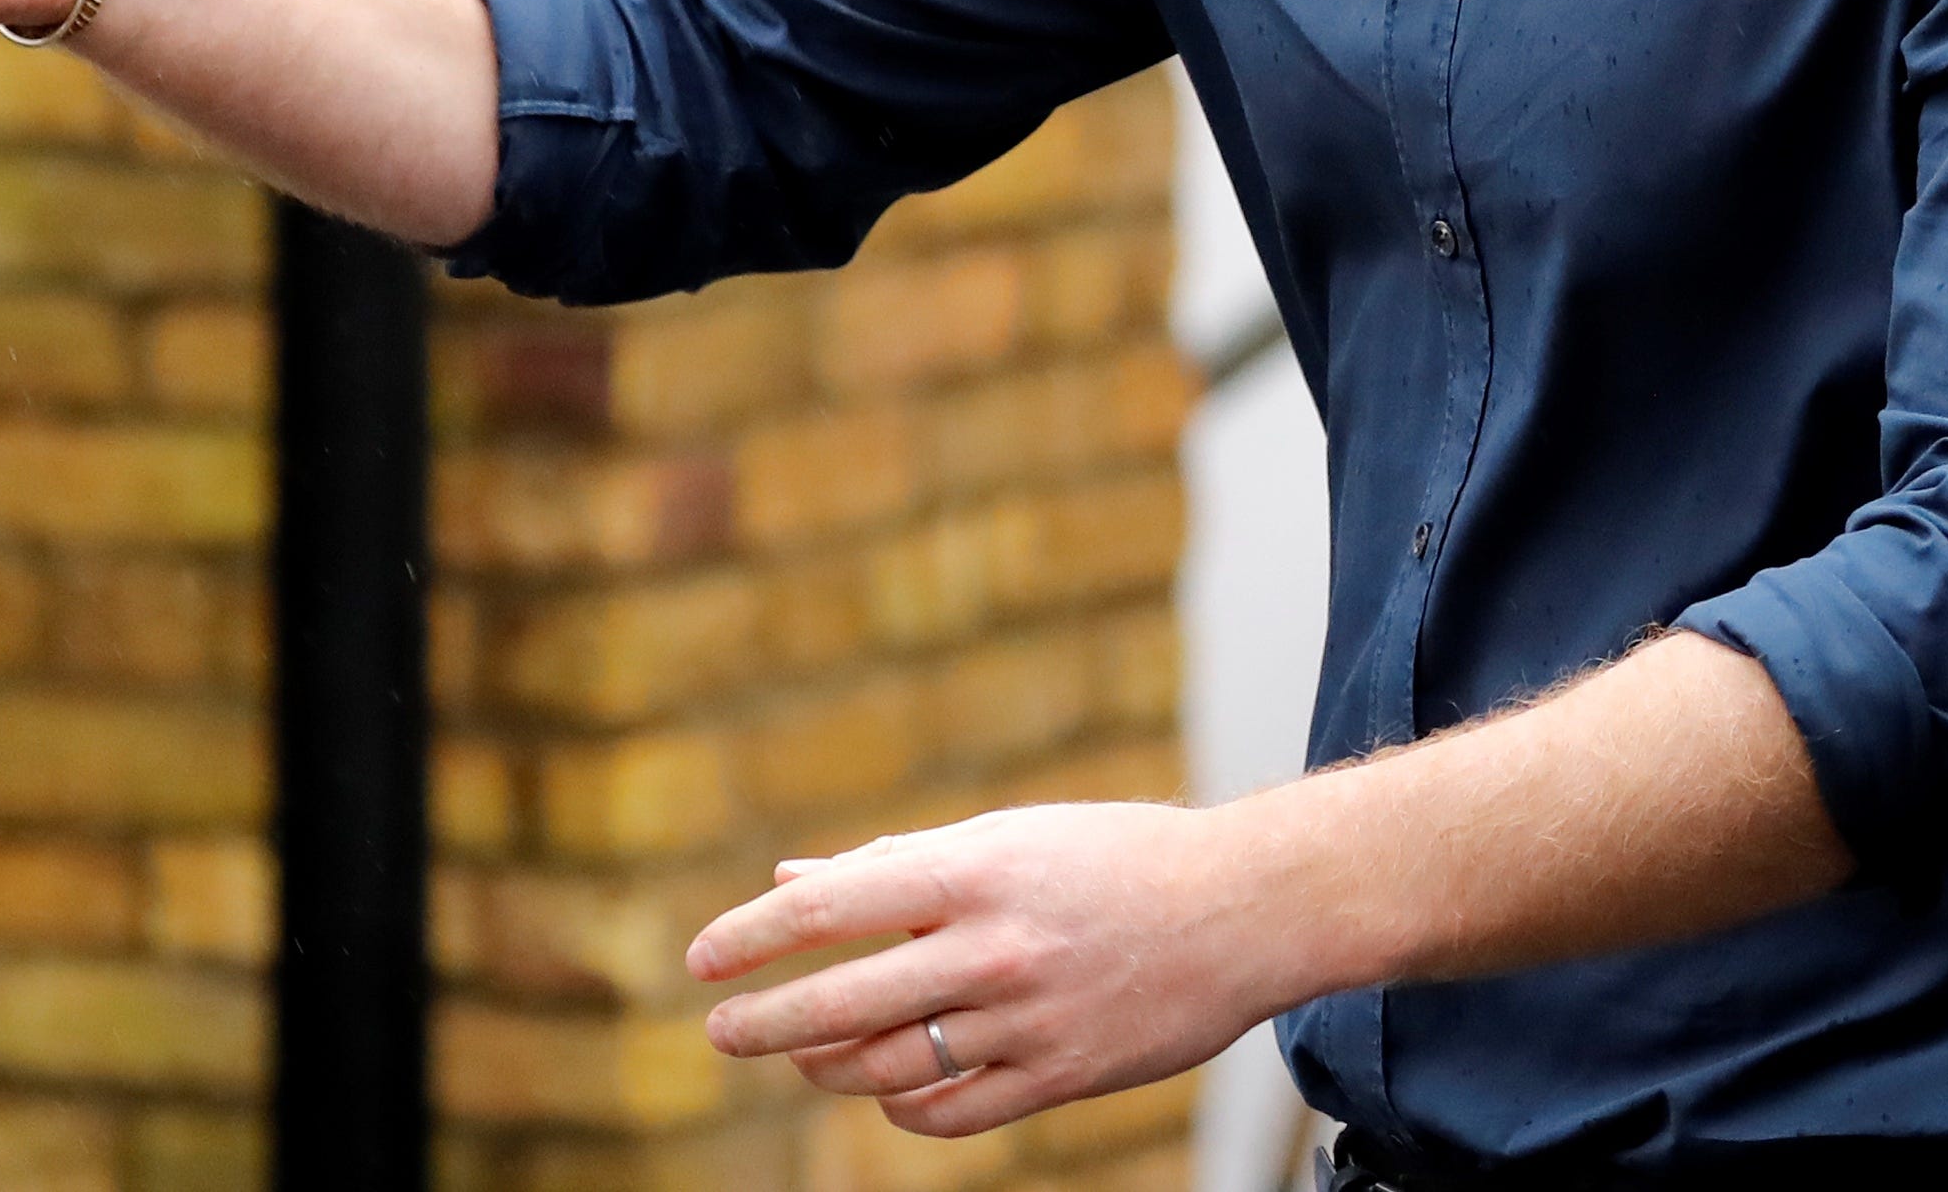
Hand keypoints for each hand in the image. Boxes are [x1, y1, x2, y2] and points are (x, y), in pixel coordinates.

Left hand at [689, 802, 1308, 1138]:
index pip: (833, 907)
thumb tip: (792, 880)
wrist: (1245, 909)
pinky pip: (951, 1111)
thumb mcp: (1009, 836)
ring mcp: (1029, 1019)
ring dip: (827, 1066)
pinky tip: (885, 1088)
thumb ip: (899, 864)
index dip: (754, 936)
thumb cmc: (1117, 857)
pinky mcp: (1062, 1076)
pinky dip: (901, 1104)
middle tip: (721, 1031)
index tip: (702, 958)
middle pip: (845, 1002)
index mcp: (978, 869)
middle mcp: (996, 946)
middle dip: (764, 1021)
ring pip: (889, 1066)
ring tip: (802, 1054)